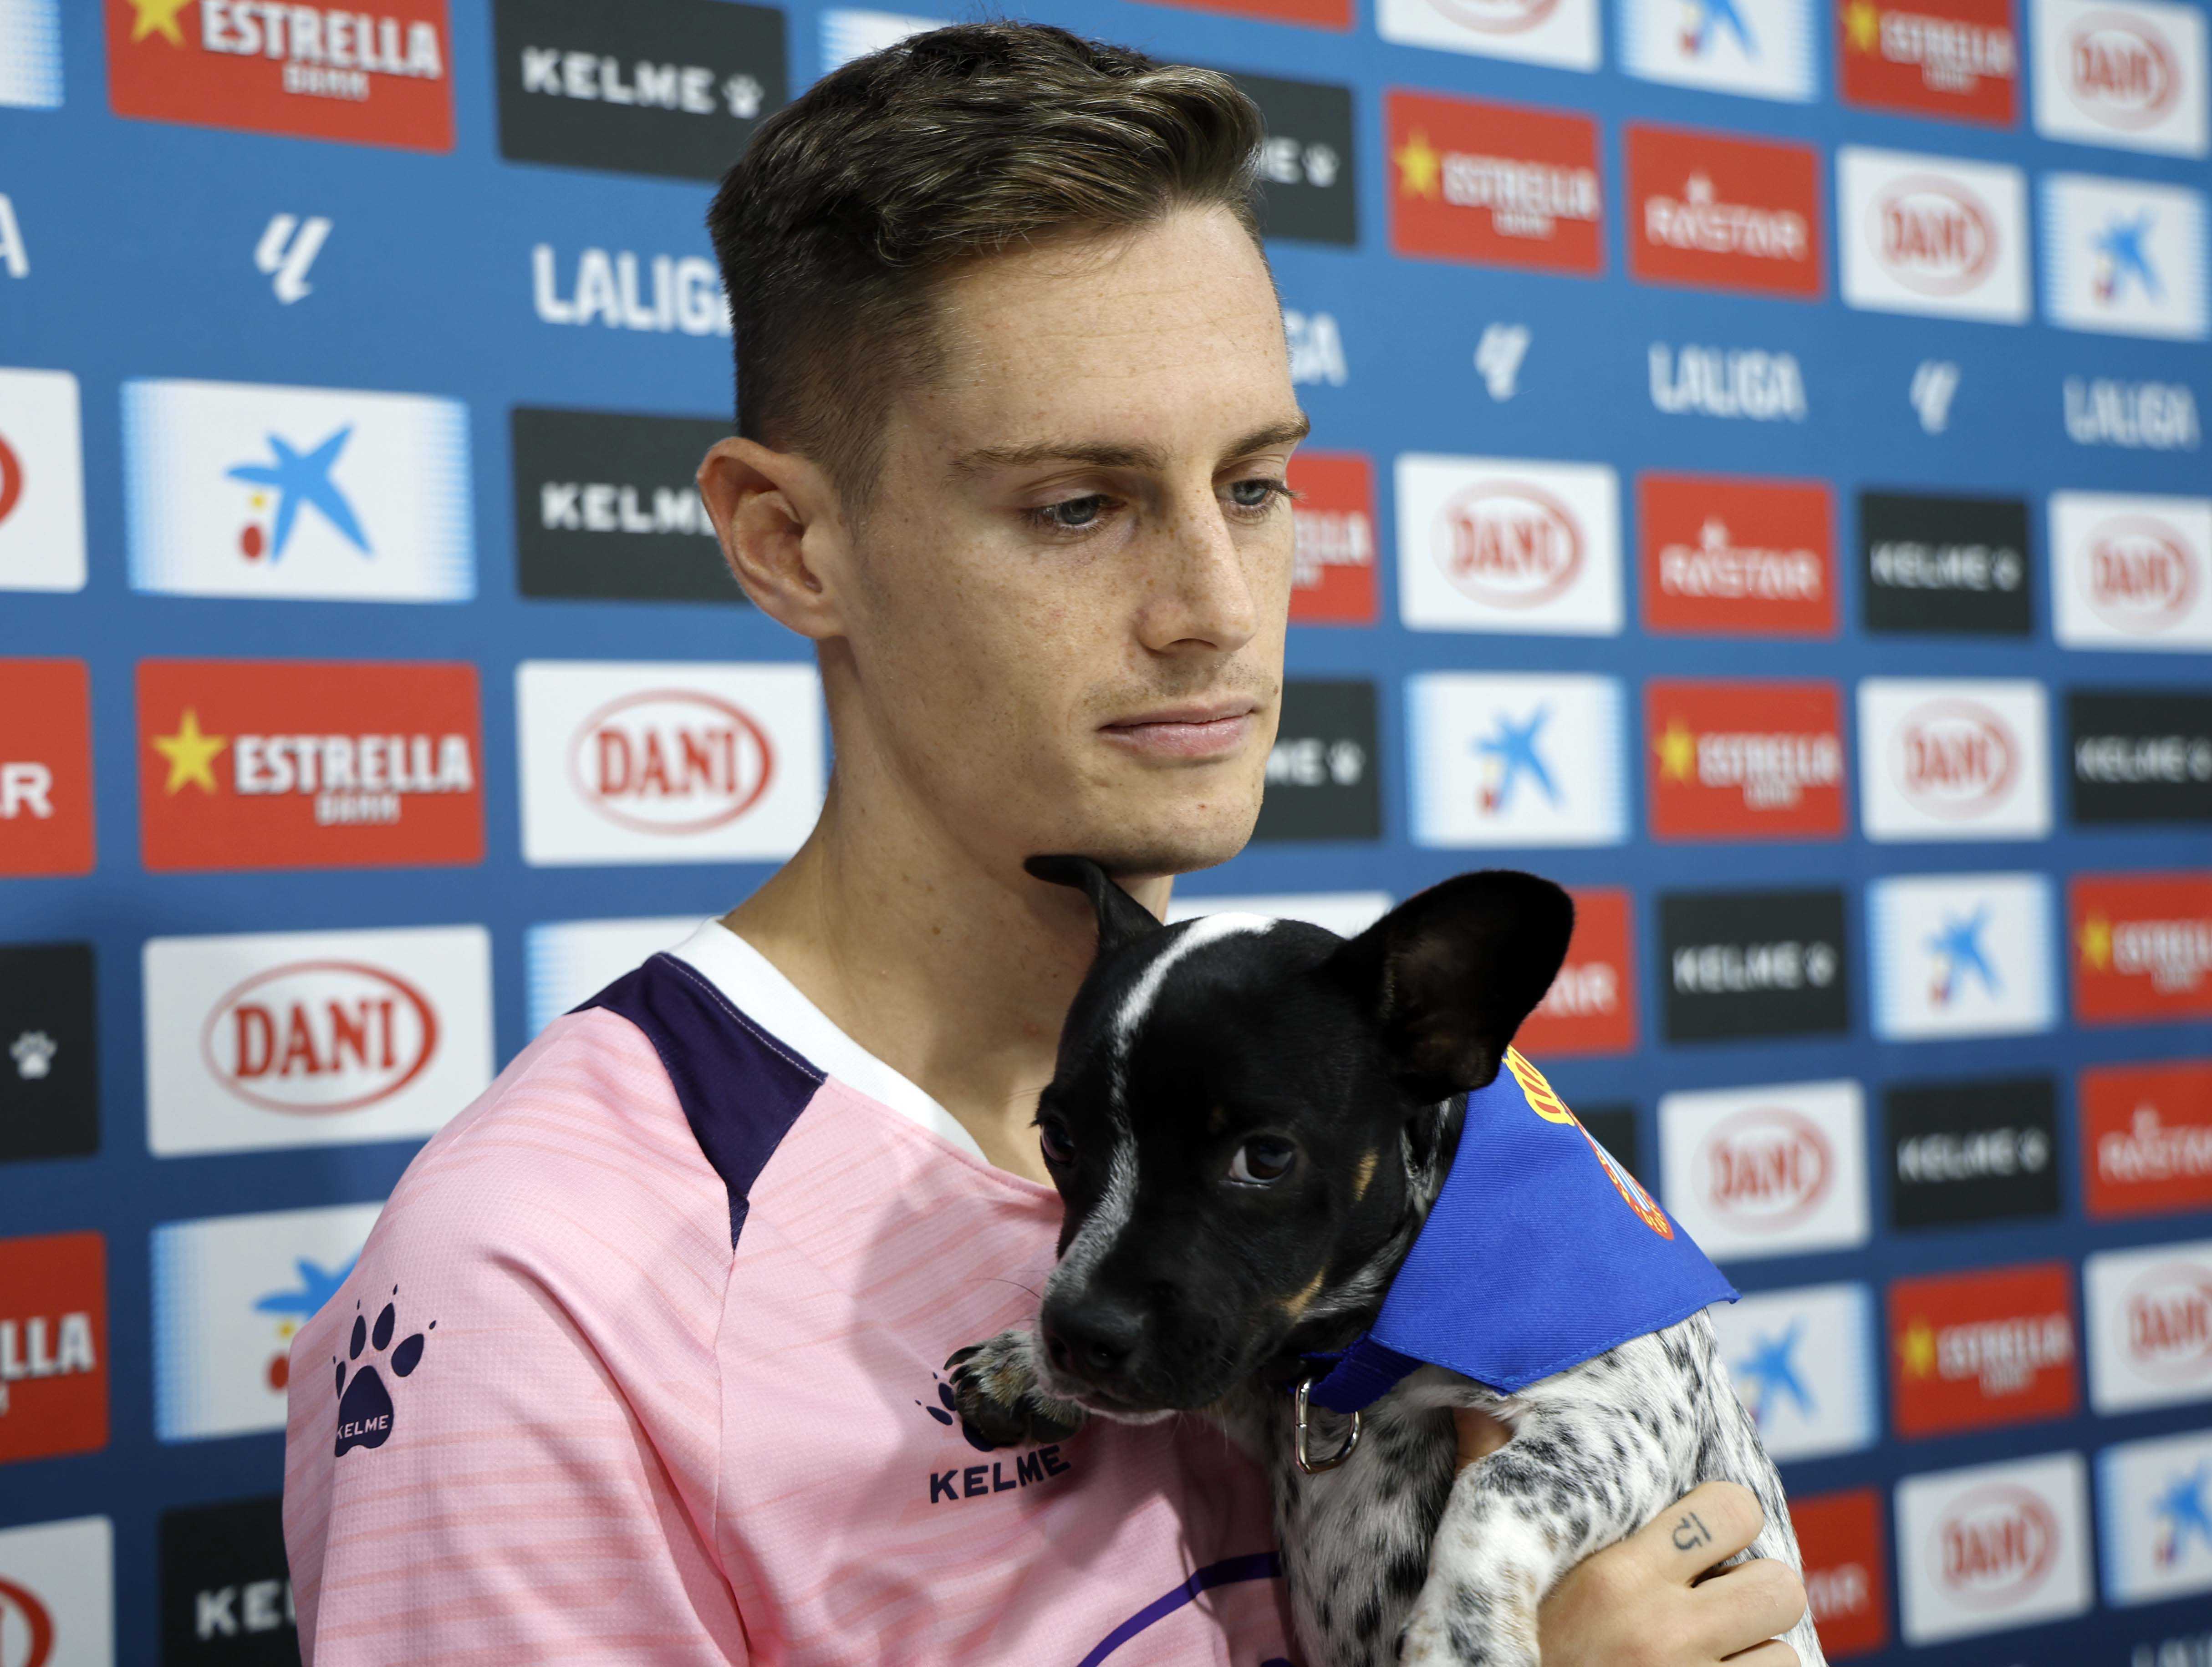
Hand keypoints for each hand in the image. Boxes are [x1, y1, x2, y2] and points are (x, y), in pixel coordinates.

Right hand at [1450, 1414, 1805, 1666]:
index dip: (1727, 1519)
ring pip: (1786, 1652)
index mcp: (1615, 1574)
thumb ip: (1488, 1473)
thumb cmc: (1501, 1637)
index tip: (1702, 1538)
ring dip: (1756, 1652)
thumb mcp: (1492, 1562)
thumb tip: (1473, 1400)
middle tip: (1718, 1600)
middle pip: (1780, 1584)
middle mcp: (1661, 1631)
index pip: (1733, 1510)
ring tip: (1714, 1651)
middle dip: (1755, 1591)